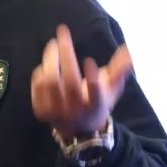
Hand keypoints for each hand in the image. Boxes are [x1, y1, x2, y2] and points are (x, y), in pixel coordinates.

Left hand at [31, 24, 131, 140]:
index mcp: (96, 106)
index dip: (93, 78)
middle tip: (63, 34)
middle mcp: (76, 111)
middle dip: (66, 55)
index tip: (89, 60)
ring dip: (50, 60)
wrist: (78, 131)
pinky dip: (40, 73)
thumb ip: (119, 70)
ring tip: (53, 45)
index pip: (95, 93)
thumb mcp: (110, 90)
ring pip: (51, 83)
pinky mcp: (42, 111)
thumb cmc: (96, 103)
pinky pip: (38, 88)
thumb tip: (128, 50)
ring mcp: (57, 112)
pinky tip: (46, 64)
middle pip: (70, 83)